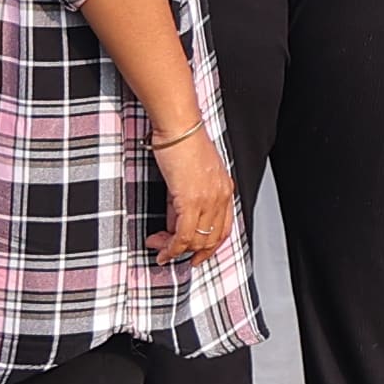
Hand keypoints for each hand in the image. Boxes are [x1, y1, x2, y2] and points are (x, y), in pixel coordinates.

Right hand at [143, 125, 235, 263]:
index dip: (208, 247)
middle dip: (188, 252)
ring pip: (197, 241)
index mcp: (225, 189)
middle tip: (169, 252)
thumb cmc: (183, 143)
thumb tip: (176, 223)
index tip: (195, 255)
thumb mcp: (191, 176)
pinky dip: (170, 247)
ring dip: (174, 249)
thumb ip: (187, 201)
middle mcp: (221, 197)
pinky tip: (159, 247)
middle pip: (211, 239)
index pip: (223, 229)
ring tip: (158, 246)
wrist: (178, 128)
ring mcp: (208, 200)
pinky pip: (183, 235)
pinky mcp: (192, 201)